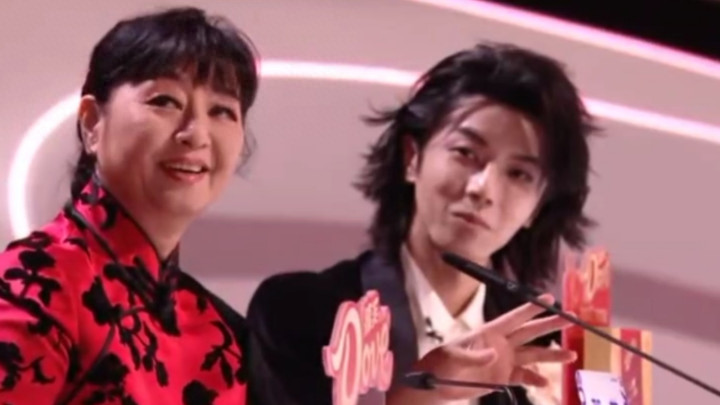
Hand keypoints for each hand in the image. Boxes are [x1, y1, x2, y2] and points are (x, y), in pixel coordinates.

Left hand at [390, 294, 575, 403]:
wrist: (434, 384)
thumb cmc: (440, 364)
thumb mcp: (453, 357)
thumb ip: (473, 355)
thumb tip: (495, 354)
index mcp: (489, 332)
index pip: (514, 317)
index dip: (530, 308)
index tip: (548, 297)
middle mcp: (501, 344)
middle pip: (530, 332)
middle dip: (550, 325)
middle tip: (570, 319)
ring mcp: (503, 361)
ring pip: (532, 355)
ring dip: (551, 355)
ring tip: (571, 355)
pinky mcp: (501, 377)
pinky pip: (523, 377)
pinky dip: (535, 379)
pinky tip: (546, 382)